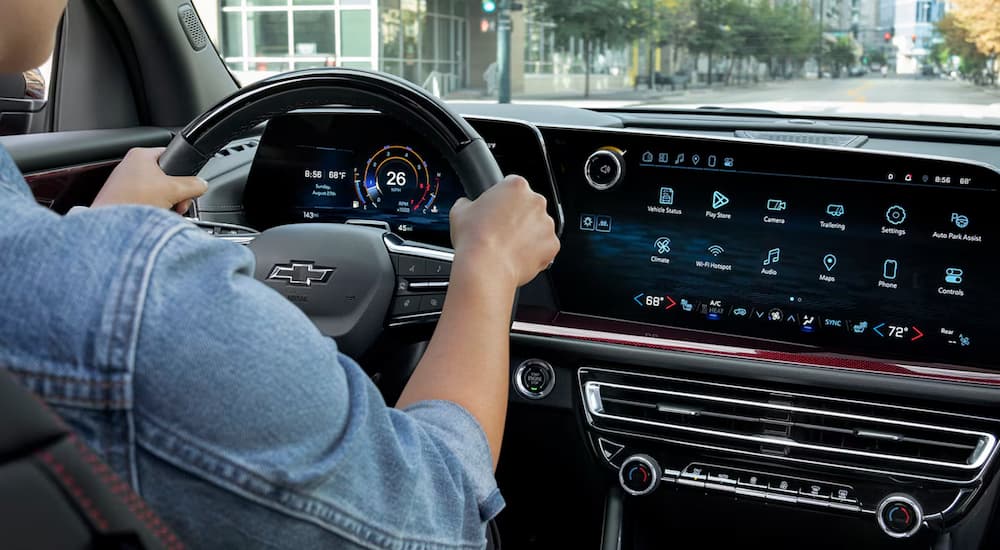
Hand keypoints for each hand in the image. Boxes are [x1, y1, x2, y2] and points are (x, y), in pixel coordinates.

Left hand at [92, 147, 206, 213]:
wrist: (112, 227)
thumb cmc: (132, 202)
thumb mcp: (174, 190)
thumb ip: (193, 185)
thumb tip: (201, 185)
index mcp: (141, 155)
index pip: (172, 156)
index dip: (184, 172)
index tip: (187, 186)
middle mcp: (130, 165)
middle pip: (166, 176)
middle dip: (176, 193)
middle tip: (179, 204)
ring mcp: (124, 183)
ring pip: (157, 191)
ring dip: (167, 203)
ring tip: (166, 212)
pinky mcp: (121, 199)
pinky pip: (145, 201)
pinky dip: (153, 210)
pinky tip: (155, 217)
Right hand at [449, 175, 558, 287]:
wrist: (485, 267)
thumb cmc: (474, 239)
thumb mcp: (460, 211)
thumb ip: (468, 202)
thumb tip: (467, 204)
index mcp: (516, 186)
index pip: (513, 186)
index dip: (503, 200)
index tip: (497, 211)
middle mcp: (536, 201)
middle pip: (529, 206)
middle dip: (518, 216)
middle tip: (501, 231)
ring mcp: (546, 224)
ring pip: (538, 227)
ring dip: (528, 234)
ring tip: (508, 246)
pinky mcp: (552, 244)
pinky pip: (545, 246)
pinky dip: (535, 252)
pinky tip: (518, 256)